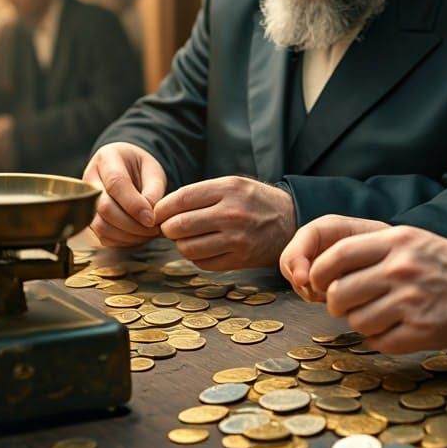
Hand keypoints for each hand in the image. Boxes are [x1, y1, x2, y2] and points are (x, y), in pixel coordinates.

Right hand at [83, 142, 165, 246]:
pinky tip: (138, 236)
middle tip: (154, 229)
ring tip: (149, 233)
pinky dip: (122, 241)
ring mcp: (85, 200)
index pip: (115, 183)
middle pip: (104, 208)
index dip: (134, 205)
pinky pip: (102, 236)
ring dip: (128, 235)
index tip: (152, 219)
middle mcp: (90, 179)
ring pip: (100, 226)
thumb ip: (153, 190)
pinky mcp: (89, 218)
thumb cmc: (141, 168)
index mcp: (107, 158)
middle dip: (132, 224)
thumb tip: (150, 216)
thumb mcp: (153, 170)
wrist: (127, 169)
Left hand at [154, 176, 295, 271]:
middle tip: (171, 228)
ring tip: (189, 238)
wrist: (289, 220)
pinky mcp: (240, 258)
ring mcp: (237, 238)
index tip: (156, 214)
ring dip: (181, 244)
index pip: (181, 199)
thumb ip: (200, 194)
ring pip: (187, 248)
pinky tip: (205, 247)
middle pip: (178, 226)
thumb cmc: (254, 201)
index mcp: (229, 188)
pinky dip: (197, 257)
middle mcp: (232, 213)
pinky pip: (202, 262)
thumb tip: (161, 211)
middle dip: (168, 228)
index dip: (161, 209)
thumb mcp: (233, 184)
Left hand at [281, 215, 446, 352]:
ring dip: (361, 322)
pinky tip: (399, 327)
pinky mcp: (420, 331)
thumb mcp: (413, 240)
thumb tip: (326, 268)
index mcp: (398, 241)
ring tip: (382, 314)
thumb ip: (374, 248)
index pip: (338, 254)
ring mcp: (411, 301)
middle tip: (348, 304)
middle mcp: (401, 269)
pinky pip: (378, 341)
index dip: (318, 272)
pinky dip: (382, 339)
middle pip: (339, 293)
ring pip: (355, 321)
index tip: (317, 282)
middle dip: (336, 303)